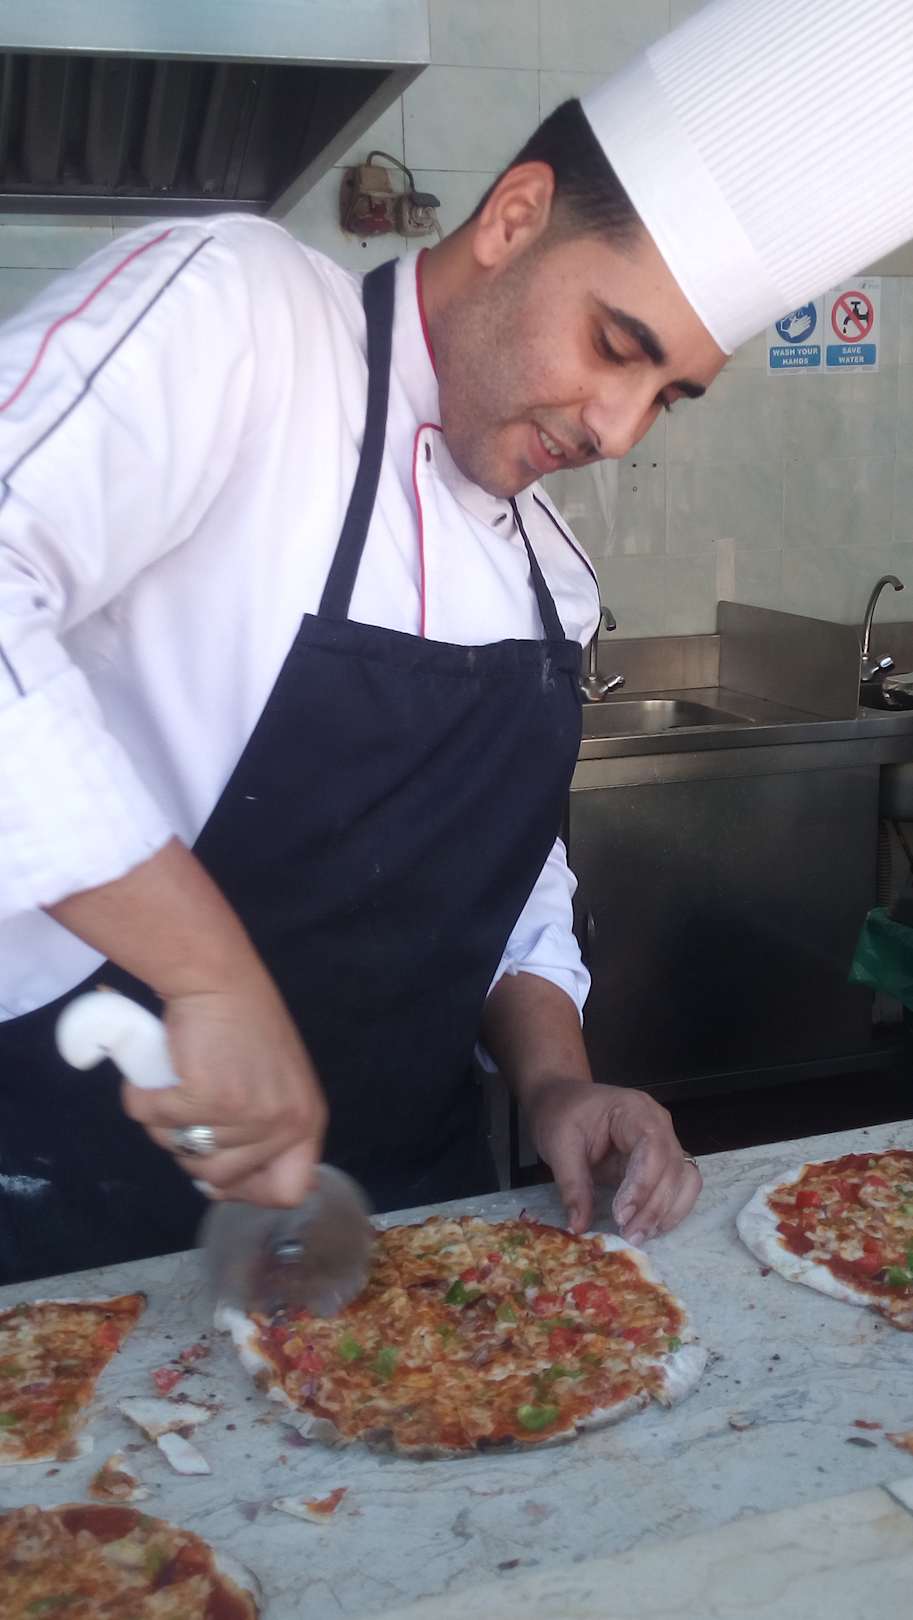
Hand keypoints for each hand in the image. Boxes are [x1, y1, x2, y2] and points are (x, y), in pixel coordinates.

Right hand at [121, 970, 327, 1206]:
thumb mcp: (274, 1086)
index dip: (250, 1191)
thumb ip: (263, 1132)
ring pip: (183, 1154)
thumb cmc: (241, 1027)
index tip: (221, 1174)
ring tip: (173, 1085)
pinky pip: (155, 1121)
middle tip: (189, 1110)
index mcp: (306, 1121)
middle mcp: (285, 1123)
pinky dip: (141, 1101)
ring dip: (165, 1125)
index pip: (289, 1190)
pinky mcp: (207, 1097)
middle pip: (221, 1180)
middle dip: (192, 1152)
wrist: (218, 979)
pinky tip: (149, 1078)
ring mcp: (247, 1113)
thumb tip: (221, 1189)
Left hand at [524, 1078, 700, 1242]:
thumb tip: (579, 1227)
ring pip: (684, 1181)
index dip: (642, 1185)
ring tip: (638, 1235)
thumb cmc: (560, 1112)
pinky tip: (647, 1228)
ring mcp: (664, 1143)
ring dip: (666, 1212)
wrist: (561, 1099)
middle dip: (654, 1207)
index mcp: (635, 1110)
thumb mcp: (558, 1144)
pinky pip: (678, 1188)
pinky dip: (668, 1211)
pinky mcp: (660, 1163)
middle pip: (672, 1168)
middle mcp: (659, 1125)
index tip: (621, 1215)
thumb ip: (572, 1185)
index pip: (653, 1148)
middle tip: (629, 1235)